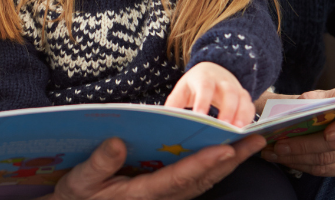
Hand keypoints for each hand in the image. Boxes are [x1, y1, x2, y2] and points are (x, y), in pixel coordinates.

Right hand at [47, 135, 264, 199]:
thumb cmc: (78, 196)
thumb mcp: (79, 181)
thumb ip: (98, 164)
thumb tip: (117, 142)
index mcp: (141, 195)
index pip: (179, 178)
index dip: (204, 164)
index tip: (226, 149)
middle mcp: (160, 199)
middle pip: (202, 181)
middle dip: (231, 161)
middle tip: (256, 141)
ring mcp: (165, 199)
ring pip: (204, 182)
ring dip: (229, 164)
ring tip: (252, 144)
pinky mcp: (166, 194)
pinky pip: (196, 182)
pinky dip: (215, 168)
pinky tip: (228, 153)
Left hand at [164, 62, 254, 126]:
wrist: (212, 70)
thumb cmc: (194, 85)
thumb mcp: (182, 90)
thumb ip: (174, 104)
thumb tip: (165, 120)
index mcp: (204, 78)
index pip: (204, 87)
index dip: (203, 101)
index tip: (200, 116)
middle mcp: (223, 81)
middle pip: (229, 92)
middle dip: (228, 110)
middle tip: (225, 127)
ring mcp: (236, 88)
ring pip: (242, 99)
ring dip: (242, 115)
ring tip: (239, 131)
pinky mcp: (244, 97)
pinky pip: (250, 106)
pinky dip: (249, 118)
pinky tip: (245, 131)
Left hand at [258, 88, 334, 176]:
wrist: (326, 115)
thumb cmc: (323, 103)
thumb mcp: (320, 95)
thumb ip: (313, 98)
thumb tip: (302, 103)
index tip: (327, 134)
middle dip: (304, 146)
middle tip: (279, 145)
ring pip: (325, 160)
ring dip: (296, 158)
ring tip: (273, 152)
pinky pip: (323, 170)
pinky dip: (300, 165)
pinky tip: (283, 159)